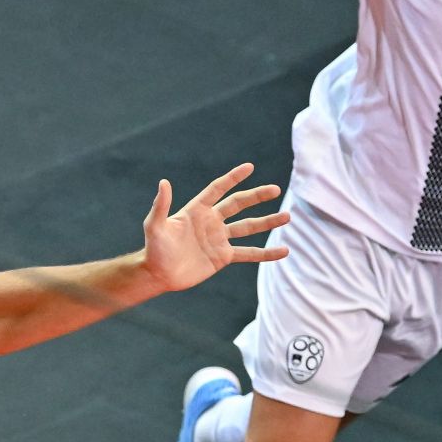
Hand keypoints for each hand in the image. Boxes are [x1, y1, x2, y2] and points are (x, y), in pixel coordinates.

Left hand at [142, 164, 287, 292]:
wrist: (159, 274)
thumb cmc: (154, 249)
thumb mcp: (155, 226)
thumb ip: (161, 206)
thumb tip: (164, 182)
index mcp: (197, 209)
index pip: (218, 189)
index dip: (233, 178)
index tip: (250, 167)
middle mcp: (211, 221)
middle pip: (238, 204)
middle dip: (257, 196)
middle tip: (275, 189)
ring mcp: (219, 239)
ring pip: (248, 227)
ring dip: (267, 222)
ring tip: (287, 217)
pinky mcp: (224, 256)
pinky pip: (249, 253)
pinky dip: (266, 253)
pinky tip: (283, 251)